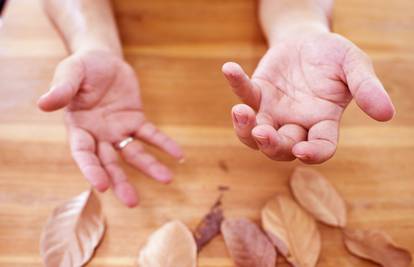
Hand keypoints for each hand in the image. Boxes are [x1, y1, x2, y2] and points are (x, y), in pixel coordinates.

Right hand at [38, 50, 182, 206]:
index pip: (83, 154)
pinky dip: (163, 144)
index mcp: (78, 128)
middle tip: (133, 202)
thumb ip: (62, 89)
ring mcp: (118, 130)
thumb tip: (43, 104)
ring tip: (167, 179)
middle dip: (120, 182)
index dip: (91, 170)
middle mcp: (98, 135)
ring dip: (149, 167)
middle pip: (109, 163)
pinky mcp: (135, 120)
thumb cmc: (82, 68)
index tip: (102, 186)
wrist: (102, 59)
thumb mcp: (70, 72)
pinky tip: (178, 155)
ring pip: (133, 153)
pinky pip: (150, 134)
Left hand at [223, 32, 394, 163]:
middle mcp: (295, 124)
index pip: (320, 147)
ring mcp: (273, 112)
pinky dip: (237, 83)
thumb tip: (386, 114)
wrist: (310, 41)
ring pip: (254, 134)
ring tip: (240, 111)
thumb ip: (366, 88)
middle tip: (262, 132)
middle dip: (271, 144)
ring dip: (245, 128)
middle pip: (280, 148)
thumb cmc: (334, 57)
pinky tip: (230, 68)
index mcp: (323, 123)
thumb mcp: (354, 66)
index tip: (302, 152)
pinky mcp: (257, 94)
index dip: (313, 154)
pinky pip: (244, 94)